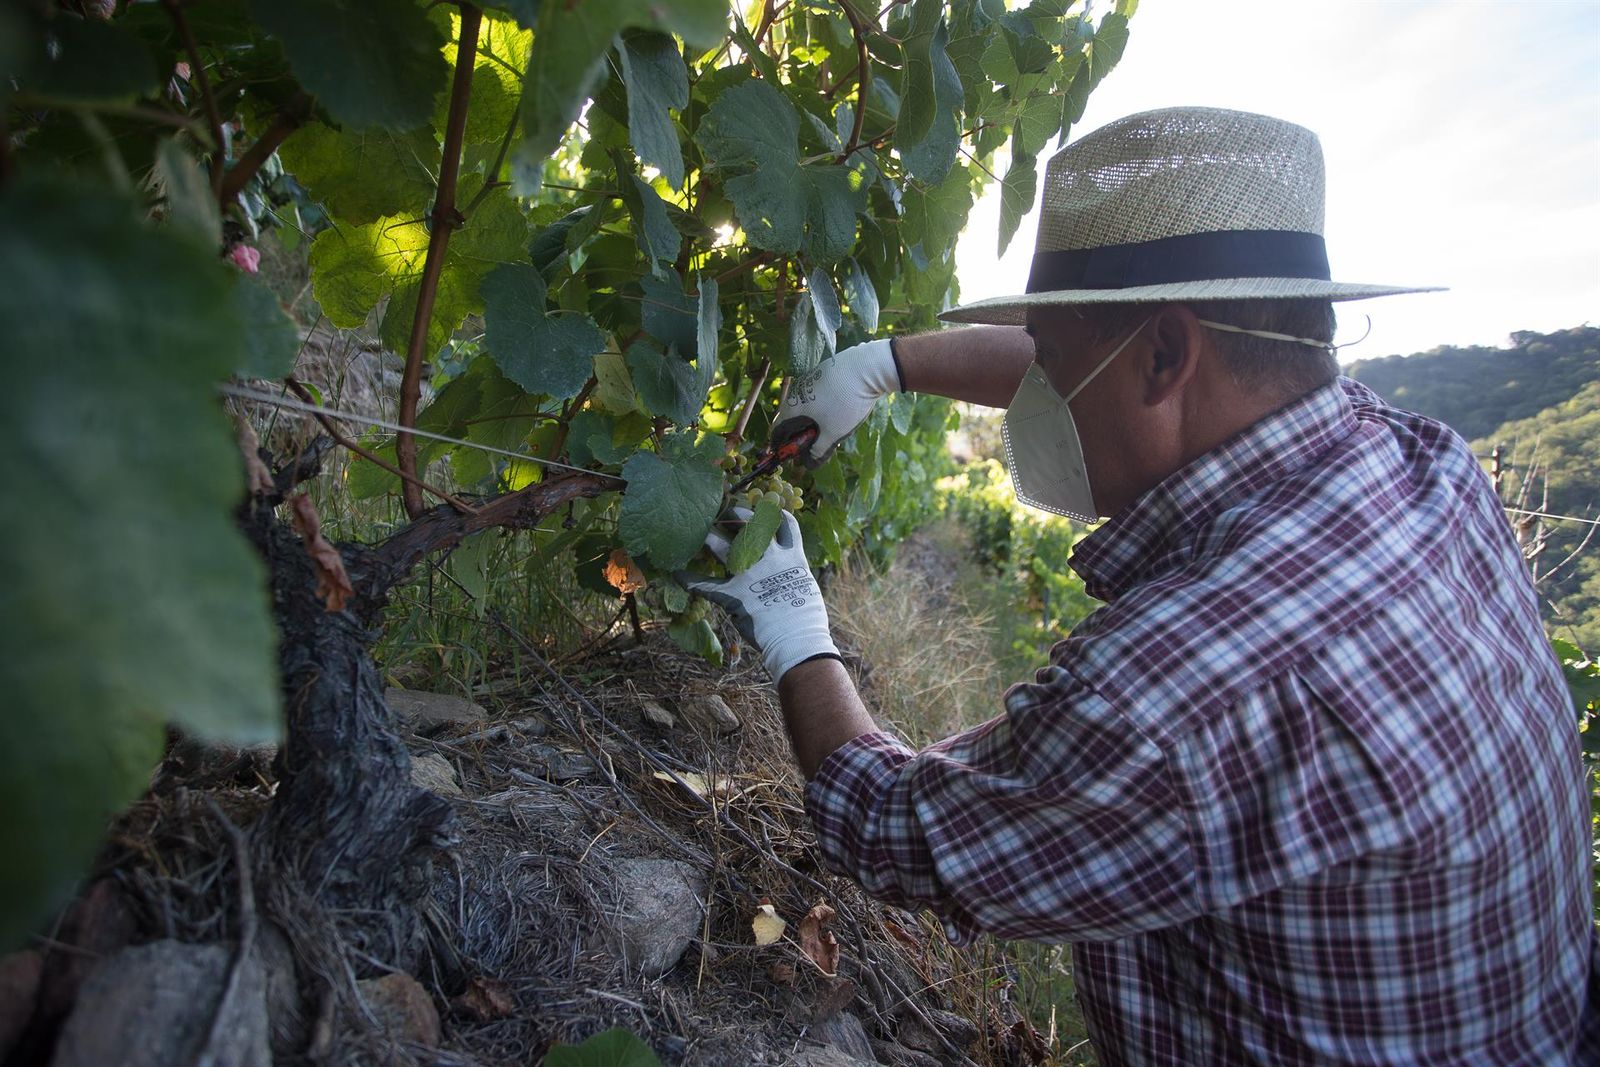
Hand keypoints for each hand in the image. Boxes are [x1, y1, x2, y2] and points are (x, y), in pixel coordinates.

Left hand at [679, 508, 838, 681]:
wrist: (797, 638)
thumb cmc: (807, 618)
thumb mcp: (806, 586)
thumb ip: (793, 573)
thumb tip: (787, 574)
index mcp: (791, 555)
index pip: (784, 524)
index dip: (775, 514)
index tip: (766, 510)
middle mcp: (768, 558)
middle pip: (750, 525)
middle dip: (737, 515)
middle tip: (728, 513)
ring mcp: (748, 574)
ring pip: (723, 547)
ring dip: (711, 539)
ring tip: (703, 533)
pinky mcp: (732, 594)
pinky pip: (706, 584)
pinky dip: (690, 580)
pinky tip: (678, 574)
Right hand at [771, 338, 899, 465]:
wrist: (866, 367)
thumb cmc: (845, 402)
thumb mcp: (833, 432)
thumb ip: (819, 450)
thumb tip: (809, 463)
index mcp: (793, 407)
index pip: (777, 430)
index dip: (781, 445)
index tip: (791, 456)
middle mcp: (796, 392)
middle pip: (790, 418)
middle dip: (799, 435)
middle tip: (812, 446)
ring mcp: (809, 380)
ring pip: (804, 405)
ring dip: (810, 420)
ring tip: (827, 430)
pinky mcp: (822, 373)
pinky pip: (814, 395)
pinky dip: (819, 407)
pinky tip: (835, 411)